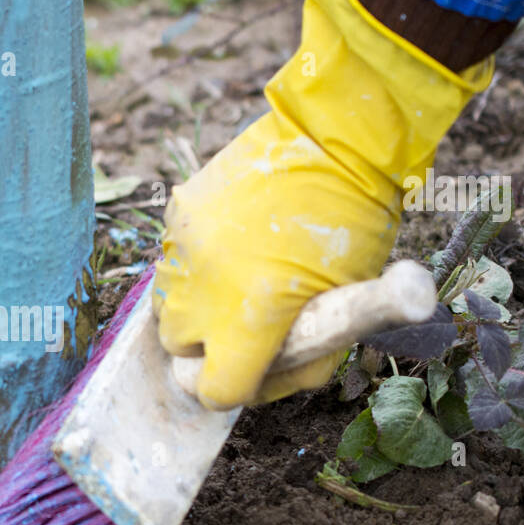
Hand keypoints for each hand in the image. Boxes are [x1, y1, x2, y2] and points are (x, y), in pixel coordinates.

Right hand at [153, 0, 490, 409]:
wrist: (335, 135)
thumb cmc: (358, 226)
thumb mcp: (350, 306)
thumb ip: (307, 356)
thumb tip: (267, 379)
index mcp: (252, 318)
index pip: (214, 389)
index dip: (235, 387)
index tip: (253, 370)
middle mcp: (203, 289)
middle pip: (178, 349)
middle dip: (208, 345)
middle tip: (247, 322)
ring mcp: (183, 249)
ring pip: (166, 305)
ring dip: (198, 305)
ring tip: (241, 277)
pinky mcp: (176, 213)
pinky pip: (171, 259)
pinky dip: (197, 262)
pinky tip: (236, 238)